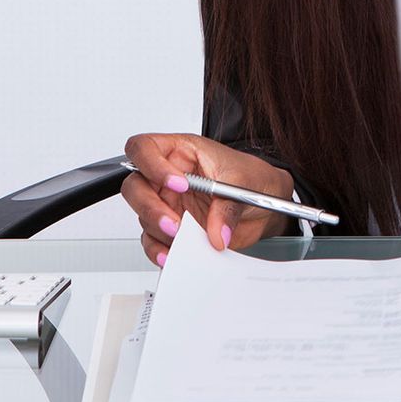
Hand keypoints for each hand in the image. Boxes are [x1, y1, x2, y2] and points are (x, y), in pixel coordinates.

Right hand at [121, 132, 294, 265]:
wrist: (265, 205)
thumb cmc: (251, 178)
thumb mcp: (243, 181)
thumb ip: (227, 206)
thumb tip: (215, 231)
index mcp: (181, 151)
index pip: (145, 148)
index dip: (151, 164)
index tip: (178, 183)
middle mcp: (168, 176)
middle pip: (135, 185)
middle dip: (150, 206)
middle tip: (176, 223)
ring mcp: (168, 202)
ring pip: (142, 215)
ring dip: (158, 231)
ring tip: (182, 239)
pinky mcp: (173, 227)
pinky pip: (153, 240)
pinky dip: (160, 250)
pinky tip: (173, 254)